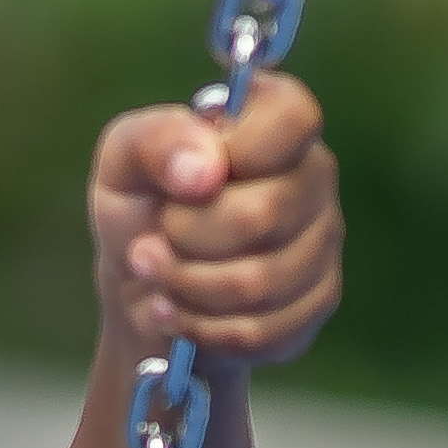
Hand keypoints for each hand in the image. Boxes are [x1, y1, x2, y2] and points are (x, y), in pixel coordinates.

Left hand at [87, 76, 341, 376]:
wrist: (144, 288)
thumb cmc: (139, 207)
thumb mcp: (123, 160)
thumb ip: (156, 142)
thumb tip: (204, 173)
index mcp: (274, 121)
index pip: (293, 119)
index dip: (237, 152)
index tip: (191, 176)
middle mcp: (313, 175)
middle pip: (262, 214)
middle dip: (184, 236)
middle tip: (148, 239)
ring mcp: (323, 240)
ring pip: (259, 282)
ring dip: (184, 286)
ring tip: (153, 274)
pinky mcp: (317, 301)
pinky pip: (259, 329)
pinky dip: (199, 327)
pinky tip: (175, 311)